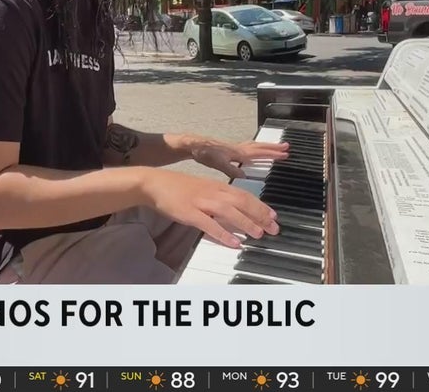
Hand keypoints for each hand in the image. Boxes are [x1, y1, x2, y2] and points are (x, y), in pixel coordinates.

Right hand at [140, 169, 279, 247]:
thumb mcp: (203, 188)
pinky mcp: (189, 212)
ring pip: (229, 211)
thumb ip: (219, 198)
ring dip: (246, 223)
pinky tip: (234, 243)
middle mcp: (213, 192)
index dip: (260, 206)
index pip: (245, 195)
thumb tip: (235, 210)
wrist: (154, 183)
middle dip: (260, 215)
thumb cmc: (178, 188)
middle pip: (242, 202)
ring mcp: (201, 202)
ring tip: (259, 235)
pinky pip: (209, 224)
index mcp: (217, 186)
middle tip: (274, 228)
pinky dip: (223, 234)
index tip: (273, 216)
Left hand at [191, 138, 289, 178]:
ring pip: (254, 145)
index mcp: (239, 152)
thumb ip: (232, 169)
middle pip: (260, 147)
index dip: (272, 154)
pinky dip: (255, 148)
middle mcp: (239, 148)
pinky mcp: (230, 150)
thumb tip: (244, 175)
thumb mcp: (218, 163)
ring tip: (276, 147)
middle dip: (273, 147)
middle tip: (287, 147)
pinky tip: (254, 153)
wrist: (193, 145)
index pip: (259, 153)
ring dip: (266, 146)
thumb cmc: (205, 154)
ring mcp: (235, 148)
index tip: (285, 154)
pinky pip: (248, 147)